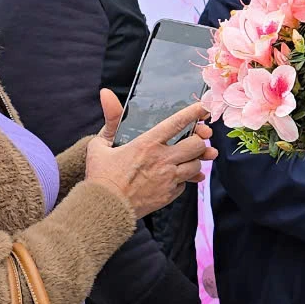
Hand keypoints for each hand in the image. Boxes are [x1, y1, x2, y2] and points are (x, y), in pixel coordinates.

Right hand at [84, 89, 214, 216]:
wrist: (104, 209)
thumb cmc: (100, 176)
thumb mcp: (100, 144)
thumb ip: (110, 118)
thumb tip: (105, 93)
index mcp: (147, 144)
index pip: (177, 123)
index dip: (194, 113)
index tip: (204, 108)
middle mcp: (162, 160)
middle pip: (197, 144)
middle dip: (200, 140)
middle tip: (195, 139)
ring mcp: (168, 179)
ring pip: (196, 164)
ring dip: (195, 160)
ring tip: (186, 158)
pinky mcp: (169, 195)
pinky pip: (186, 183)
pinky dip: (184, 178)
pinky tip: (175, 176)